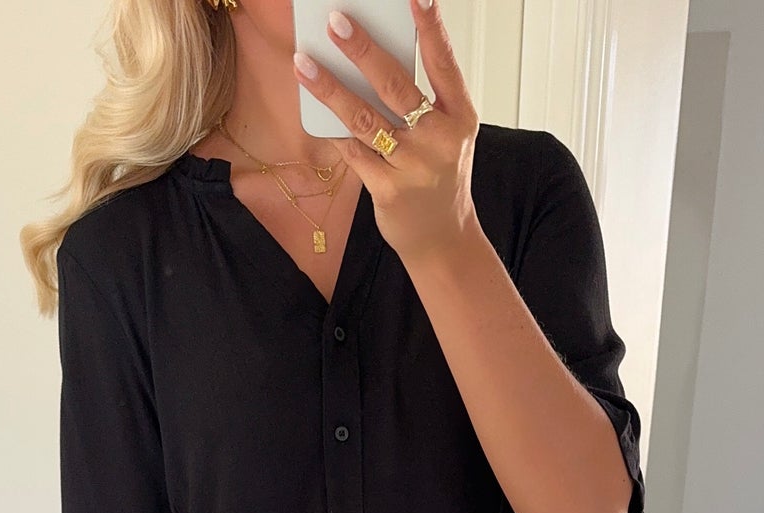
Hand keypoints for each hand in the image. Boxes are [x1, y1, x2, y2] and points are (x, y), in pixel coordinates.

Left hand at [293, 1, 480, 268]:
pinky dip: (332, 129)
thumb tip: (372, 58)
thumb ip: (422, 100)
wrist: (442, 238)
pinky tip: (312, 106)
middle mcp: (439, 140)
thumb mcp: (446, 135)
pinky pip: (352, 152)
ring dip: (330, 88)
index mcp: (460, 117)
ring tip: (303, 62)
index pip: (444, 64)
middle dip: (363, 51)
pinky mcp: (388, 190)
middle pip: (396, 87)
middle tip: (336, 22)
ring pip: (365, 119)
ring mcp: (413, 167)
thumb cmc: (439, 176)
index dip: (431, 27)